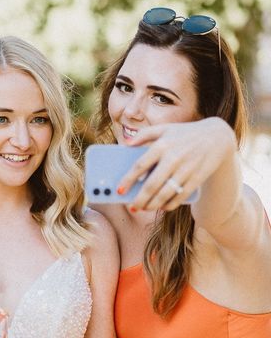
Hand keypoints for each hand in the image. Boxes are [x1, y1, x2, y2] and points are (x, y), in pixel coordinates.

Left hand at [118, 117, 235, 211]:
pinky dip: (170, 204)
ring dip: (153, 204)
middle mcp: (173, 158)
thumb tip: (127, 145)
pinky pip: (181, 195)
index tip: (119, 191)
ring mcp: (186, 169)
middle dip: (140, 199)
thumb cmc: (185, 133)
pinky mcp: (197, 177)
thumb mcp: (164, 128)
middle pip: (152, 184)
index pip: (140, 166)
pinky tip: (162, 207)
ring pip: (166, 193)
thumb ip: (144, 135)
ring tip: (145, 208)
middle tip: (132, 207)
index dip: (128, 180)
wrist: (217, 136)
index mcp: (162, 145)